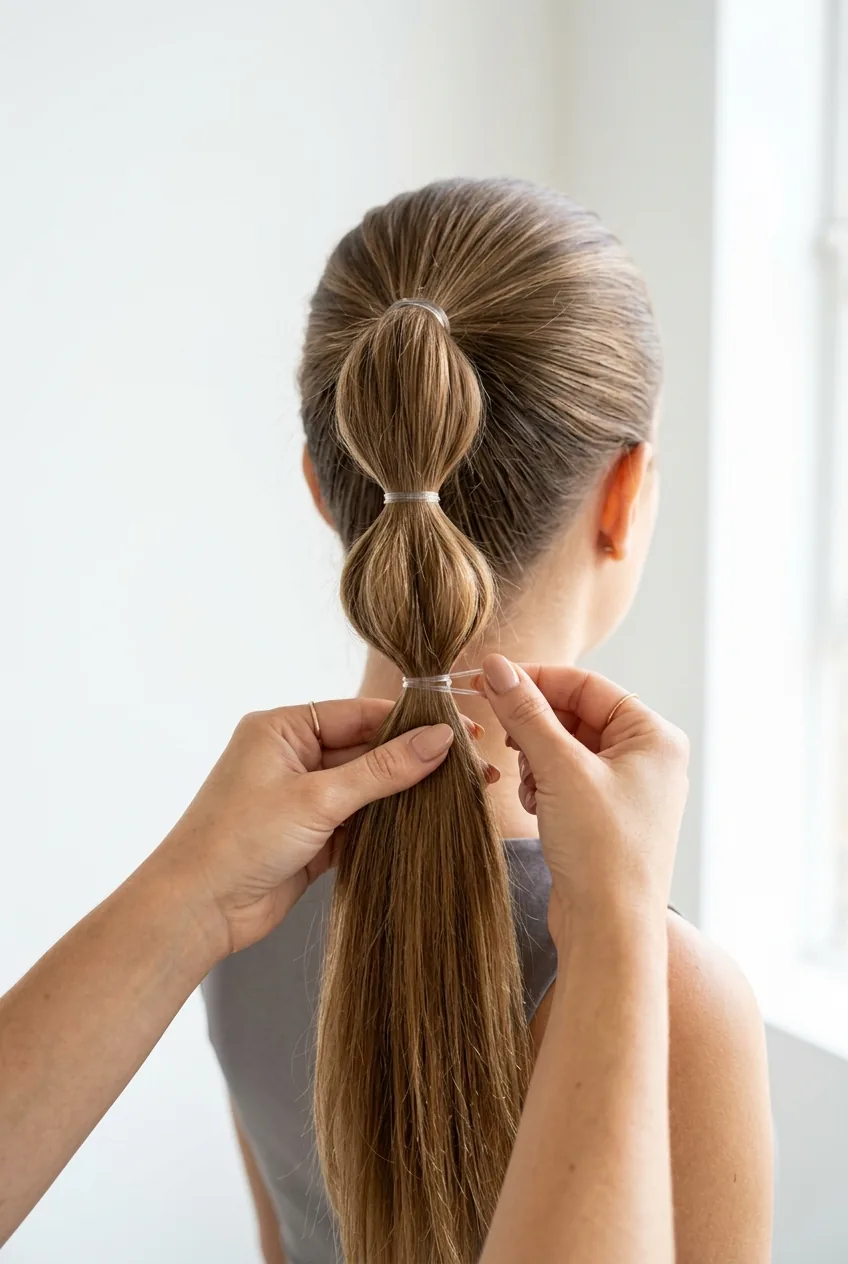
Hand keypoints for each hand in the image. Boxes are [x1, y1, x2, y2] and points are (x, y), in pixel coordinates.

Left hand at [154, 699, 460, 956]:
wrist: (196, 911)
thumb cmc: (240, 840)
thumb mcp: (317, 798)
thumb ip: (382, 769)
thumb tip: (439, 739)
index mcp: (282, 729)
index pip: (359, 713)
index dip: (410, 721)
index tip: (460, 729)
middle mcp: (293, 757)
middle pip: (367, 749)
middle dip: (415, 759)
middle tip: (471, 764)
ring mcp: (303, 799)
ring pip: (368, 788)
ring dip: (407, 794)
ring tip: (461, 793)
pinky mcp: (312, 838)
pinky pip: (361, 822)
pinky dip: (390, 824)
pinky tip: (430, 824)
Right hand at [478, 655, 689, 936]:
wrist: (609, 930)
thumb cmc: (602, 851)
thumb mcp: (559, 770)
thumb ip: (526, 713)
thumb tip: (497, 667)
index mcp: (653, 736)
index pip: (586, 685)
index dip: (536, 680)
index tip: (490, 680)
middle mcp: (648, 758)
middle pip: (576, 715)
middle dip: (536, 728)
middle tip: (503, 736)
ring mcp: (629, 788)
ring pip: (566, 747)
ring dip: (537, 759)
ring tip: (530, 786)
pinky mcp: (607, 816)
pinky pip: (567, 778)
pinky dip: (544, 784)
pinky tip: (536, 806)